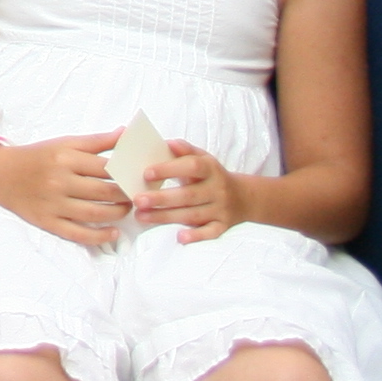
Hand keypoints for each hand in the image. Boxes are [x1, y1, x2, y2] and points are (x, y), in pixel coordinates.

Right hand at [0, 131, 129, 246]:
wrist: (0, 173)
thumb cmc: (37, 156)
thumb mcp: (64, 143)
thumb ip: (97, 141)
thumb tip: (127, 133)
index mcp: (65, 157)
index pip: (107, 168)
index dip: (128, 173)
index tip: (140, 177)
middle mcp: (60, 180)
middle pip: (105, 192)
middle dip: (127, 195)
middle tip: (137, 195)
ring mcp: (53, 203)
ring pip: (95, 214)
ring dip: (118, 214)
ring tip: (125, 210)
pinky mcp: (47, 221)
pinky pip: (78, 233)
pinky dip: (99, 236)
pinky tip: (112, 233)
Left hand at [134, 141, 250, 241]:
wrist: (244, 197)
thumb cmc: (212, 175)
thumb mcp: (202, 158)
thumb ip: (184, 150)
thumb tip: (167, 143)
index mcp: (210, 169)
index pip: (191, 166)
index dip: (169, 169)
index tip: (146, 173)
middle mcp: (217, 189)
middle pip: (188, 195)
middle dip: (161, 199)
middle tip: (137, 200)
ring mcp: (221, 209)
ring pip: (193, 215)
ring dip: (166, 217)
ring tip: (141, 216)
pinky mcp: (223, 225)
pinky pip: (211, 232)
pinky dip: (197, 236)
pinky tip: (180, 237)